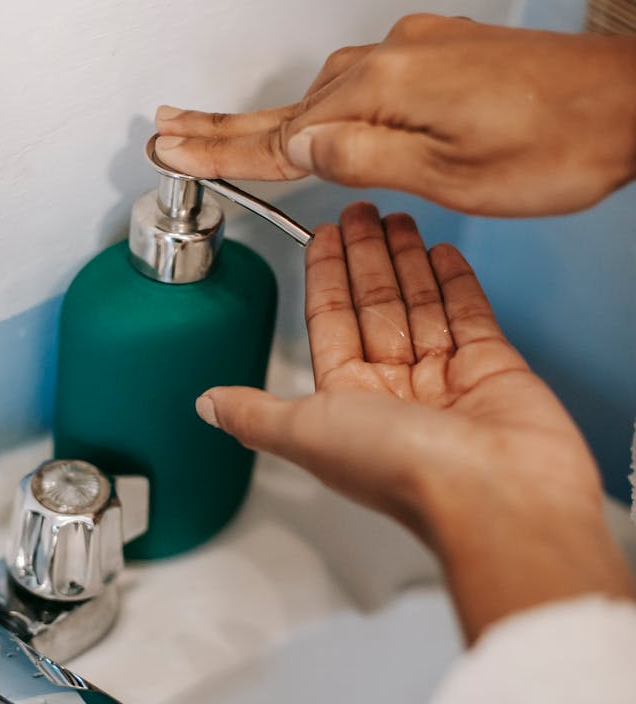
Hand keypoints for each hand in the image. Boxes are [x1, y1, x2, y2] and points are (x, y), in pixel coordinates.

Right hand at [155, 15, 635, 215]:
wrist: (627, 98)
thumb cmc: (558, 143)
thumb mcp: (453, 175)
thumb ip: (365, 159)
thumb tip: (299, 148)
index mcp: (384, 91)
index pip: (281, 133)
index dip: (221, 149)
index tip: (172, 151)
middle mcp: (391, 58)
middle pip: (290, 104)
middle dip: (225, 124)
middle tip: (168, 128)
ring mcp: (415, 50)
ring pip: (325, 93)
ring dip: (271, 115)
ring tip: (218, 130)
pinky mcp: (438, 53)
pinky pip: (362, 81)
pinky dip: (323, 103)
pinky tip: (312, 115)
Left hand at [194, 203, 632, 638]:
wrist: (494, 492)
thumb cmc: (402, 470)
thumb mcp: (306, 431)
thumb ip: (256, 412)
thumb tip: (209, 405)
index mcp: (347, 403)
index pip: (329, 322)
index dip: (324, 276)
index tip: (323, 235)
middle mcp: (395, 391)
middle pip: (375, 307)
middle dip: (365, 257)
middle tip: (362, 211)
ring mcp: (445, 380)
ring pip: (420, 305)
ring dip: (407, 261)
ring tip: (400, 217)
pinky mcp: (494, 370)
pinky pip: (470, 314)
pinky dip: (456, 282)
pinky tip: (444, 252)